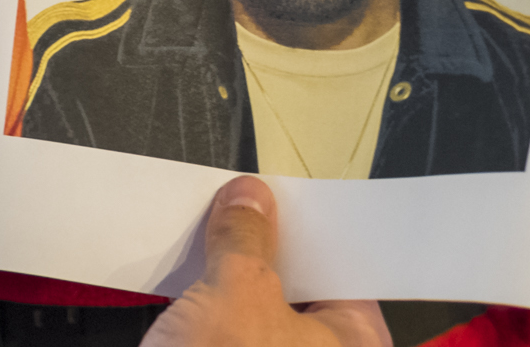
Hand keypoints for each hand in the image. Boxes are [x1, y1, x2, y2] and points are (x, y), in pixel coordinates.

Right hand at [143, 178, 390, 346]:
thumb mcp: (234, 292)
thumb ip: (245, 239)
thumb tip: (250, 202)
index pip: (347, 273)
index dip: (311, 231)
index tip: (277, 197)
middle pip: (304, 296)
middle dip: (264, 255)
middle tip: (234, 209)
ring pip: (262, 322)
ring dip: (230, 286)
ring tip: (203, 242)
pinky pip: (231, 343)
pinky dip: (209, 321)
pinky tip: (182, 293)